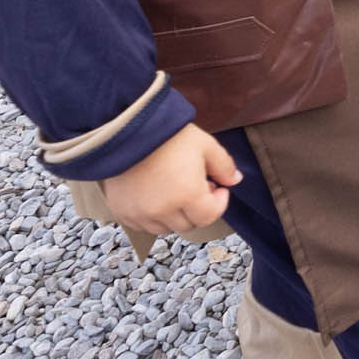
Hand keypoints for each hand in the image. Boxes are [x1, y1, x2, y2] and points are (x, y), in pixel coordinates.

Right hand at [98, 123, 236, 240]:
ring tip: (174, 191)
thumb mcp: (205, 145)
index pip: (209, 217)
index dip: (219, 203)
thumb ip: (224, 166)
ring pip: (165, 228)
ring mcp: (140, 214)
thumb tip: (235, 180)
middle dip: (197, 209)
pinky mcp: (123, 212)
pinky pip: (142, 225)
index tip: (218, 188)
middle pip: (188, 224)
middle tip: (197, 187)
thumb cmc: (168, 135)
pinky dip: (151, 217)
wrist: (127, 131)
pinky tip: (154, 196)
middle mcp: (163, 210)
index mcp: (187, 195)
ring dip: (174, 215)